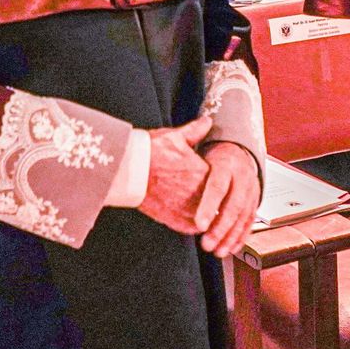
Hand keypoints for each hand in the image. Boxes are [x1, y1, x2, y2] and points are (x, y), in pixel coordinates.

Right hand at [137, 115, 211, 234]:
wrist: (128, 170)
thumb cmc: (150, 151)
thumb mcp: (175, 136)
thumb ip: (195, 131)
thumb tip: (208, 121)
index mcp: (202, 172)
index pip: (221, 180)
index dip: (218, 180)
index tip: (215, 179)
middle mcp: (198, 193)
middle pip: (217, 201)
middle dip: (217, 200)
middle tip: (215, 198)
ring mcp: (186, 209)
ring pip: (207, 217)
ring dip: (208, 215)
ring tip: (206, 212)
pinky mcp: (174, 220)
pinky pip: (192, 228)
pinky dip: (194, 225)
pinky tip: (193, 220)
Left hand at [194, 143, 259, 256]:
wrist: (240, 153)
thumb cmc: (214, 157)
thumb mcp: (202, 149)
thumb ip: (189, 149)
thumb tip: (172, 148)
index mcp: (226, 165)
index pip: (217, 186)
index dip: (209, 206)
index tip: (199, 225)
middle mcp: (242, 177)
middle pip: (234, 205)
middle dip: (221, 228)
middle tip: (206, 244)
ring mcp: (251, 190)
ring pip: (243, 216)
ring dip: (230, 237)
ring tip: (217, 251)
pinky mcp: (255, 201)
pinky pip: (250, 221)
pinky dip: (241, 237)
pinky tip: (230, 248)